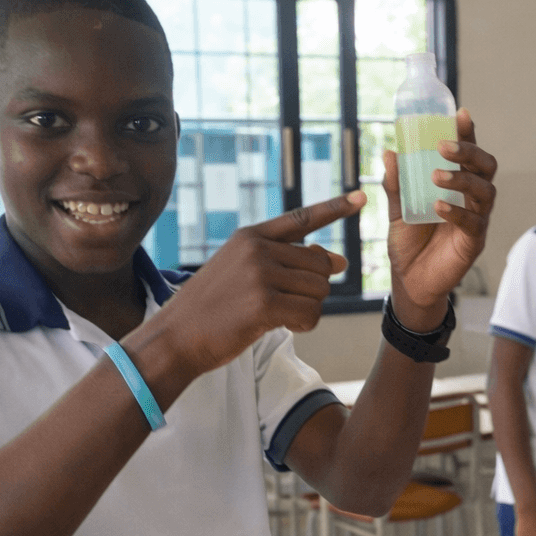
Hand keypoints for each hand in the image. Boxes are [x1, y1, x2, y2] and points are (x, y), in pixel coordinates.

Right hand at [148, 193, 362, 373]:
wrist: (175, 337)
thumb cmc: (213, 308)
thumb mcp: (244, 273)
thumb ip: (287, 262)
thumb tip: (339, 260)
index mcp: (251, 236)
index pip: (301, 218)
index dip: (334, 209)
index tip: (360, 198)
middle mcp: (257, 249)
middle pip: (320, 263)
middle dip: (314, 288)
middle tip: (289, 304)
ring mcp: (260, 274)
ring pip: (319, 290)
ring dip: (308, 309)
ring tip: (280, 317)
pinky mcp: (264, 304)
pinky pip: (310, 313)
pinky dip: (304, 325)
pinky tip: (283, 327)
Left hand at [382, 109, 497, 330]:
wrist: (409, 280)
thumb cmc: (408, 242)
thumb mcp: (397, 209)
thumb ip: (395, 183)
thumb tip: (389, 151)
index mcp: (456, 185)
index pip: (468, 153)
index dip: (467, 133)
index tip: (459, 114)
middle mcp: (471, 199)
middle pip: (486, 167)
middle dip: (469, 152)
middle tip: (444, 146)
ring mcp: (477, 220)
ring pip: (485, 192)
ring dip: (462, 178)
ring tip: (436, 176)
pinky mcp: (474, 243)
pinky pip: (473, 223)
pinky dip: (457, 212)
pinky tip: (438, 207)